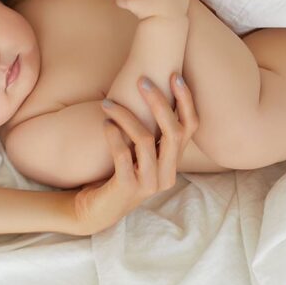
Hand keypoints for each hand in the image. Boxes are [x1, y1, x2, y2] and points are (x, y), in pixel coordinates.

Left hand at [71, 74, 198, 234]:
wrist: (94, 209)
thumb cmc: (116, 171)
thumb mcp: (137, 150)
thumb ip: (147, 129)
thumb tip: (147, 86)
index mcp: (173, 161)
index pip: (191, 128)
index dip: (186, 101)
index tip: (175, 75)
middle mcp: (167, 173)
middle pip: (173, 132)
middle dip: (159, 102)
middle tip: (141, 80)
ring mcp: (149, 184)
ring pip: (145, 141)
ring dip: (126, 116)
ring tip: (107, 103)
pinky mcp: (127, 189)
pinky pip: (124, 157)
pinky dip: (114, 136)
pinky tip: (105, 123)